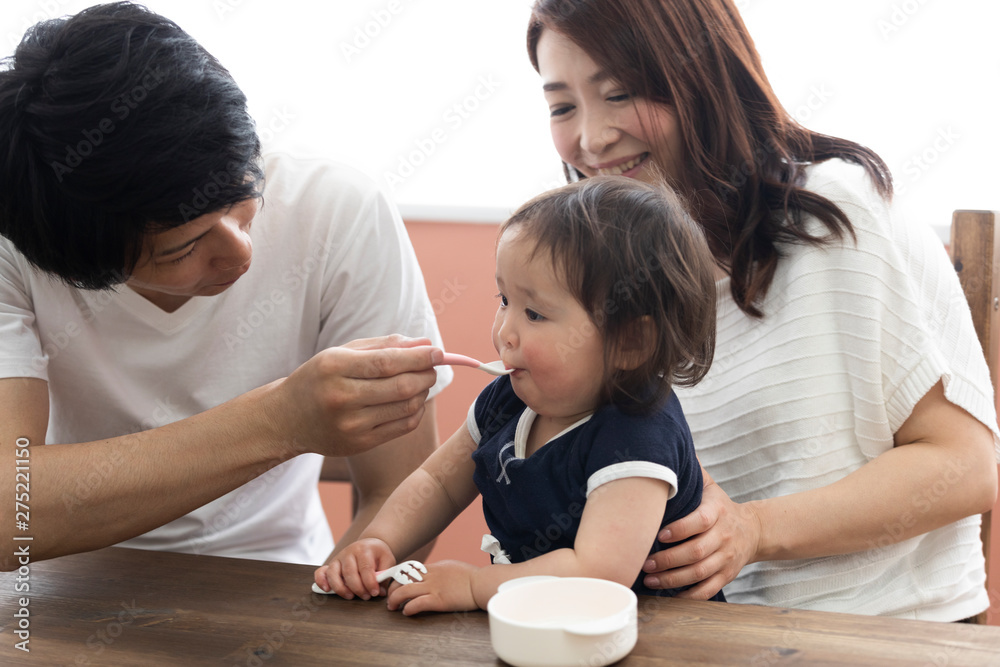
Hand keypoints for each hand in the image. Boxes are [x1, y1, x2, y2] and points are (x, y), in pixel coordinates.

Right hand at [265, 335, 442, 456]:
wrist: (287, 419)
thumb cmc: (320, 378)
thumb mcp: (343, 353)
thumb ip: (384, 346)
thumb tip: (426, 345)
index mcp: (334, 367)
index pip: (388, 362)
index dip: (419, 357)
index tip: (439, 352)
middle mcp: (341, 397)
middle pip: (401, 386)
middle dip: (425, 374)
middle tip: (431, 367)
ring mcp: (350, 425)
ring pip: (406, 407)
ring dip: (422, 392)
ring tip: (419, 382)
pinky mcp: (359, 445)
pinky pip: (402, 427)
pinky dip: (415, 411)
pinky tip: (410, 401)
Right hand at [314, 538, 395, 599]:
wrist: (369, 545)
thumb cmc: (378, 555)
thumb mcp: (387, 560)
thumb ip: (384, 576)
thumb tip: (380, 593)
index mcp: (364, 550)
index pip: (365, 567)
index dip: (370, 582)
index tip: (375, 592)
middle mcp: (349, 552)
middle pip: (349, 572)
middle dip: (358, 588)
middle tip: (366, 596)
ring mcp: (338, 558)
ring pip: (334, 574)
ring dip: (341, 588)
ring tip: (350, 596)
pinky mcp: (331, 564)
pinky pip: (321, 572)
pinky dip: (321, 581)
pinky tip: (327, 590)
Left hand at [385, 560, 478, 615]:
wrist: (482, 584)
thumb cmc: (472, 577)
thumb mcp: (453, 567)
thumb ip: (441, 570)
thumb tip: (433, 573)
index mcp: (435, 567)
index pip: (410, 569)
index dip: (399, 576)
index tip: (395, 584)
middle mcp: (431, 575)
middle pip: (402, 578)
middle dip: (393, 588)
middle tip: (391, 597)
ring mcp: (434, 587)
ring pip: (405, 590)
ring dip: (395, 599)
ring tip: (392, 606)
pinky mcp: (438, 600)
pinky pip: (417, 604)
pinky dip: (408, 608)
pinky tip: (407, 612)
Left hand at [642, 476, 760, 599]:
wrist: (753, 530)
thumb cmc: (721, 506)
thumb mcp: (710, 486)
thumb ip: (693, 471)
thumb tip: (668, 450)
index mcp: (717, 512)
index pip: (700, 521)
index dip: (679, 529)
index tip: (659, 534)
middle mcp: (723, 536)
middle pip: (696, 552)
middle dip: (668, 560)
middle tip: (645, 562)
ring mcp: (726, 558)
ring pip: (700, 573)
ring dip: (673, 579)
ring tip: (650, 579)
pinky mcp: (727, 575)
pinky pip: (709, 590)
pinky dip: (690, 596)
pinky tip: (670, 596)